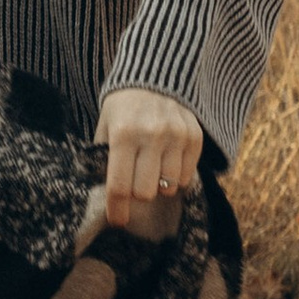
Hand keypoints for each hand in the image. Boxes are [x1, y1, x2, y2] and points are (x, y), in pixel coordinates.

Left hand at [96, 87, 203, 233]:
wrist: (155, 77)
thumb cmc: (124, 107)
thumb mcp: (105, 127)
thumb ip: (103, 158)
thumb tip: (105, 194)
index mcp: (123, 135)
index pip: (120, 186)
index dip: (117, 210)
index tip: (117, 221)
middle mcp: (152, 136)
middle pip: (145, 192)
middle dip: (137, 195)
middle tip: (133, 184)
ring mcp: (176, 137)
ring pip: (168, 187)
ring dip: (158, 186)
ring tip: (151, 170)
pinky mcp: (195, 138)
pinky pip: (187, 177)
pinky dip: (176, 178)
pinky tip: (167, 164)